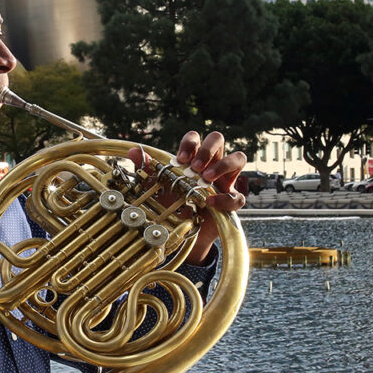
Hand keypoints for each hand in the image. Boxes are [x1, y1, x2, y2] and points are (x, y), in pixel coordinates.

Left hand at [127, 131, 245, 264]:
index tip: (180, 158)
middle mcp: (211, 164)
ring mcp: (224, 181)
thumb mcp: (157, 187)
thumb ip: (148, 169)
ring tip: (206, 178)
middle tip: (195, 167)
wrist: (180, 233)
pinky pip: (238, 196)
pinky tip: (210, 202)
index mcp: (193, 157)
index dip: (190, 143)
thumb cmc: (171, 204)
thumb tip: (134, 151)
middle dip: (207, 149)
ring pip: (238, 158)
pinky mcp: (231, 201)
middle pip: (217, 139)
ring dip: (223, 165)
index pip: (195, 138)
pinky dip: (225, 198)